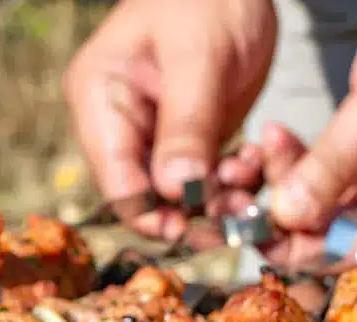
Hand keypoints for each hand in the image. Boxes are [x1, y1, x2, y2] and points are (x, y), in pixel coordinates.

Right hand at [64, 0, 277, 244]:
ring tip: (254, 189)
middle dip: (190, 210)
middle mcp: (118, 123)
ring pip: (175, 193)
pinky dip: (228, 182)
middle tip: (241, 214)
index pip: (115, 179)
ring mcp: (151, 132)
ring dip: (216, 200)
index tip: (194, 228)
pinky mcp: (185, 135)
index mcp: (100, 100)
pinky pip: (201, 177)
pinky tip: (255, 169)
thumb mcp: (200, 58)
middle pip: (144, 194)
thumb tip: (174, 193)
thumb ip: (187, 125)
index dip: (150, 213)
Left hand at [269, 0, 356, 256]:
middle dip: (284, 208)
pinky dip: (297, 155)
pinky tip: (273, 135)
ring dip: (286, 177)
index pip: (352, 249)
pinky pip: (326, 165)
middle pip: (331, 227)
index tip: (252, 228)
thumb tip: (288, 217)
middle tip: (248, 175)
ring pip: (322, 196)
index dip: (299, 247)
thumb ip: (339, 163)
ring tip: (265, 140)